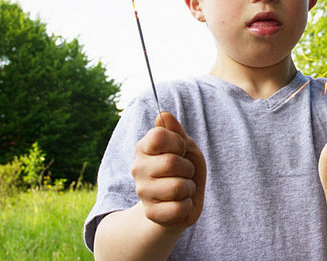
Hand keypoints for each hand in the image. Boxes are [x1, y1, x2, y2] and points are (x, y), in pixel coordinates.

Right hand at [131, 112, 205, 230]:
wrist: (179, 204)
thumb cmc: (183, 170)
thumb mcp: (186, 147)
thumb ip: (176, 132)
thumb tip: (163, 114)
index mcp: (144, 147)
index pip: (159, 136)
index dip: (178, 142)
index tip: (181, 150)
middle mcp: (137, 168)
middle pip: (171, 162)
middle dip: (188, 168)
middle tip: (185, 172)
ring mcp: (142, 192)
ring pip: (178, 187)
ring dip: (189, 188)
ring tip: (183, 188)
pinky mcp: (150, 213)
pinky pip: (178, 208)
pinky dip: (187, 205)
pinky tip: (180, 203)